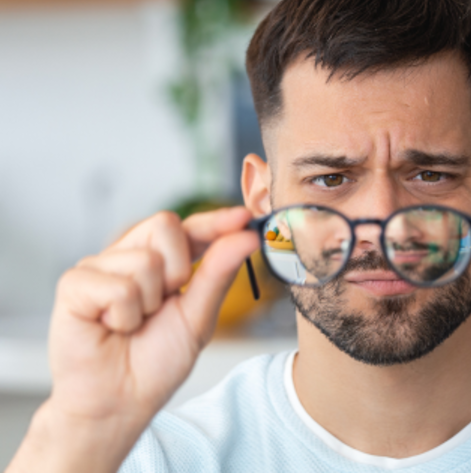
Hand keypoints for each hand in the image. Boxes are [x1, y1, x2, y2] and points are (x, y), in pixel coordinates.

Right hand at [9, 207, 258, 471]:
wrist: (120, 402)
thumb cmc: (156, 362)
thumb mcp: (198, 316)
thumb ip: (219, 273)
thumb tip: (247, 236)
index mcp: (163, 261)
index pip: (190, 227)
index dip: (215, 221)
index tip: (243, 217)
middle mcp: (129, 256)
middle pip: (165, 225)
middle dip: (177, 271)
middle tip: (161, 306)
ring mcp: (99, 267)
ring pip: (144, 261)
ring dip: (147, 304)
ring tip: (132, 324)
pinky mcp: (74, 284)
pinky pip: (117, 286)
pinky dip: (123, 316)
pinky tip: (110, 328)